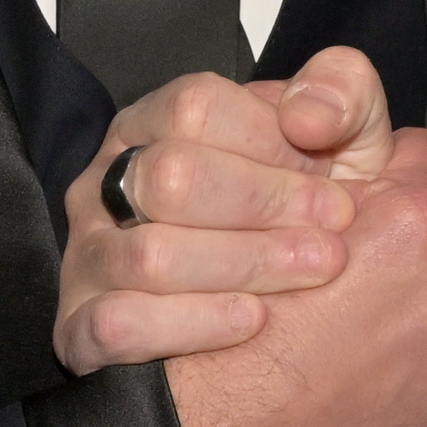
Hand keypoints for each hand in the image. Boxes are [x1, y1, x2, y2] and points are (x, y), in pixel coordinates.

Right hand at [52, 51, 393, 375]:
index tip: (335, 186)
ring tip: (311, 273)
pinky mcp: (81, 332)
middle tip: (332, 238)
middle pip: (169, 177)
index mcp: (156, 126)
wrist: (289, 327)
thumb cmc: (304, 219)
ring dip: (243, 264)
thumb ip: (344, 94)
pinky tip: (251, 320)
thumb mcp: (344, 143)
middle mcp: (108, 187)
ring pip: (148, 255)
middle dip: (263, 205)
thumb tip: (309, 116)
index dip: (269, 143)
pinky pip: (117, 325)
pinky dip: (192, 323)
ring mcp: (88, 259)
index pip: (194, 108)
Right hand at [165, 122, 426, 426]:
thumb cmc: (242, 332)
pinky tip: (381, 372)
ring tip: (367, 331)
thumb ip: (342, 189)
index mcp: (416, 217)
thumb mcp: (277, 224)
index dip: (394, 174)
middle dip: (416, 243)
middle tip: (362, 277)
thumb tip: (368, 172)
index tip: (373, 201)